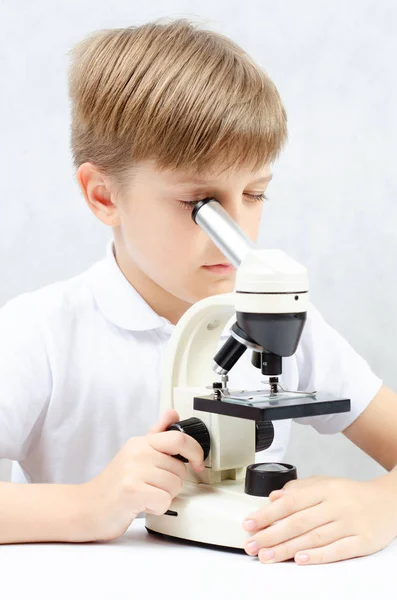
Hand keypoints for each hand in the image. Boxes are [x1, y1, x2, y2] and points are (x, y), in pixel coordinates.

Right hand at [80, 409, 203, 541]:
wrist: (86, 508)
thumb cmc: (113, 485)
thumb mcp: (134, 453)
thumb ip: (156, 434)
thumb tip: (172, 413)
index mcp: (140, 442)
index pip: (178, 438)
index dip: (196, 452)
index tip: (198, 464)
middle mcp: (137, 452)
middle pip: (180, 468)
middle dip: (173, 483)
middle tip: (155, 487)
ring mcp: (133, 471)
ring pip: (174, 486)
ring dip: (165, 497)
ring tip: (146, 495)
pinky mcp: (131, 491)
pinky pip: (164, 501)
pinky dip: (157, 508)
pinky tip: (143, 505)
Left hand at [242, 474, 396, 564]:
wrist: (388, 501)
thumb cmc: (351, 494)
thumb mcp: (324, 484)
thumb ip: (298, 490)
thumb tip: (273, 498)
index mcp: (324, 489)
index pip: (291, 502)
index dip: (268, 514)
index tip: (249, 524)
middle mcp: (336, 505)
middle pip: (299, 522)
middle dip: (271, 535)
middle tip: (252, 544)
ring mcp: (350, 523)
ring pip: (314, 537)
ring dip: (287, 548)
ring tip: (267, 556)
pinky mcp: (362, 541)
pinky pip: (338, 550)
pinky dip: (318, 556)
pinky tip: (300, 559)